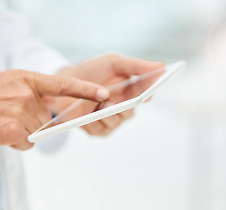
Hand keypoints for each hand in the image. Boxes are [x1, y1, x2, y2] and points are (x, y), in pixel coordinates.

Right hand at [0, 70, 109, 149]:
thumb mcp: (11, 82)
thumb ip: (33, 92)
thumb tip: (47, 113)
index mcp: (29, 79)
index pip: (64, 84)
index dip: (86, 90)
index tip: (105, 95)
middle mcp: (30, 95)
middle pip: (47, 118)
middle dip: (32, 121)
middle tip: (10, 114)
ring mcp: (23, 112)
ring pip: (37, 132)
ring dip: (23, 132)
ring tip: (2, 121)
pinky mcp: (16, 130)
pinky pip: (27, 143)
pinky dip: (16, 141)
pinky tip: (0, 131)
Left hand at [49, 54, 164, 135]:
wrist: (63, 83)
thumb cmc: (91, 72)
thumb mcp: (113, 63)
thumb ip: (136, 65)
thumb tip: (162, 66)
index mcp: (132, 90)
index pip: (147, 92)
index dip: (152, 91)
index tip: (154, 87)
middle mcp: (124, 107)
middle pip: (133, 109)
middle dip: (126, 103)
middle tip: (119, 96)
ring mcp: (112, 120)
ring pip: (118, 120)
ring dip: (110, 111)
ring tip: (102, 102)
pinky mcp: (98, 130)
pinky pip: (102, 129)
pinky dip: (96, 120)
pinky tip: (90, 113)